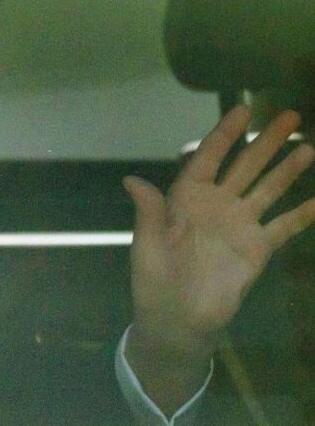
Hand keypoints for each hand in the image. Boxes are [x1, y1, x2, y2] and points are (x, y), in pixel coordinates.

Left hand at [122, 106, 314, 410]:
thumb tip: (131, 180)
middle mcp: (216, 206)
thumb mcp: (147, 246)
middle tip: (290, 115)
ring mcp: (239, 225)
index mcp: (186, 200)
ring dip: (288, 170)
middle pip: (244, 167)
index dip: (224, 134)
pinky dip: (302, 215)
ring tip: (309, 148)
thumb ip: (148, 213)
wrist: (177, 320)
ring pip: (267, 190)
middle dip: (265, 142)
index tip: (243, 109)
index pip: (208, 159)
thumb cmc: (154, 281)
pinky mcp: (257, 249)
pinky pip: (283, 227)